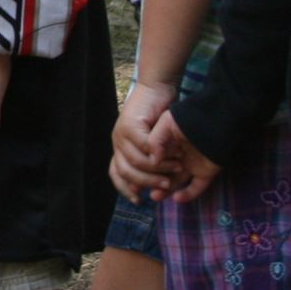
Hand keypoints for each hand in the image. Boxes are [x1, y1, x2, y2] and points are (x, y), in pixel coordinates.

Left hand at [109, 78, 177, 199]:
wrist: (156, 88)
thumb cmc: (159, 116)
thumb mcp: (152, 143)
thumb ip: (149, 162)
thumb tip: (144, 190)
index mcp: (120, 148)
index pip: (116, 174)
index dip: (125, 190)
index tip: (140, 201)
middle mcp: (116, 142)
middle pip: (126, 172)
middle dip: (147, 182)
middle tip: (166, 185)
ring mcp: (120, 133)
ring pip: (136, 161)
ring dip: (156, 169)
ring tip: (175, 171)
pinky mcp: (129, 124)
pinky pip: (144, 145)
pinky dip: (159, 153)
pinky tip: (172, 155)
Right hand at [148, 111, 221, 202]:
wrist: (215, 115)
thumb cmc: (188, 117)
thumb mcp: (166, 123)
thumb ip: (155, 140)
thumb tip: (152, 161)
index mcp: (166, 143)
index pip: (150, 159)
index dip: (142, 169)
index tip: (134, 175)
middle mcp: (177, 156)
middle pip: (161, 173)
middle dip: (151, 182)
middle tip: (141, 190)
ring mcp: (191, 165)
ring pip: (176, 182)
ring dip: (165, 191)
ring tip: (155, 196)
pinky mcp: (206, 172)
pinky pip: (196, 187)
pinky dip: (188, 194)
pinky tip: (177, 197)